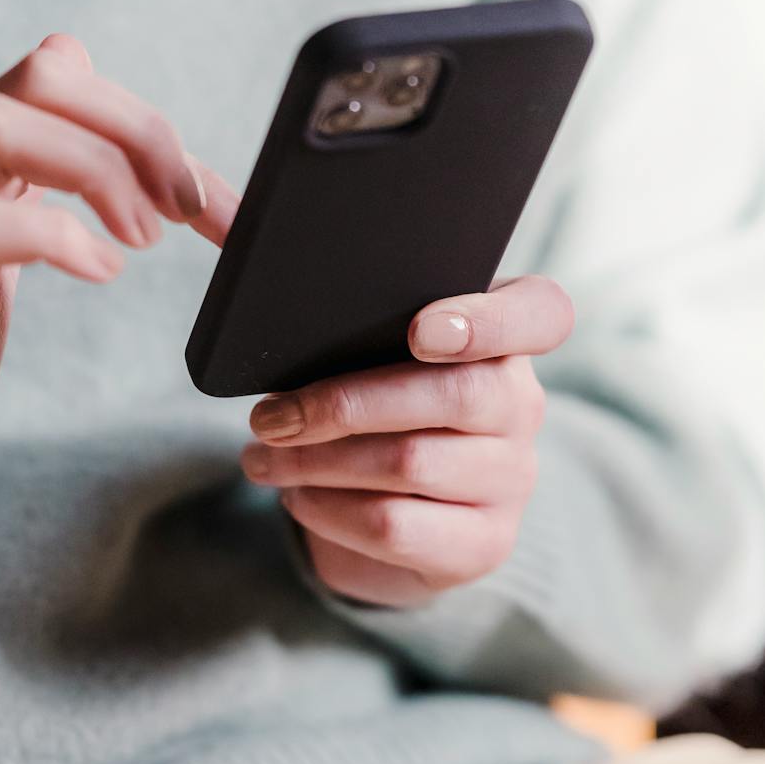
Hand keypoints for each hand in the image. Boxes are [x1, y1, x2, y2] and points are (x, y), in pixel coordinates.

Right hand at [0, 35, 239, 565]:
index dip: (147, 123)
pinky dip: (56, 237)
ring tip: (141, 240)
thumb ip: (32, 205)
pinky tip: (96, 272)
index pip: (58, 77)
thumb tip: (116, 159)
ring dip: (100, 172)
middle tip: (189, 209)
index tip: (207, 200)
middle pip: (41, 76)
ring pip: (2, 124)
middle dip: (139, 131)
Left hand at [240, 276, 574, 606]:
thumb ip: (320, 292)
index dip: (489, 321)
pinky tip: (296, 495)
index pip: (543, 314)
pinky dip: (328, 509)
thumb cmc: (370, 410)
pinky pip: (396, 525)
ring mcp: (511, 480)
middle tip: (267, 416)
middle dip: (341, 402)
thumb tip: (222, 218)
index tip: (422, 330)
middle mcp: (523, 406)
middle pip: (452, 394)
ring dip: (315, 460)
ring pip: (410, 463)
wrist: (391, 519)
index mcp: (505, 340)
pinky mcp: (482, 545)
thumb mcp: (360, 349)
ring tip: (259, 455)